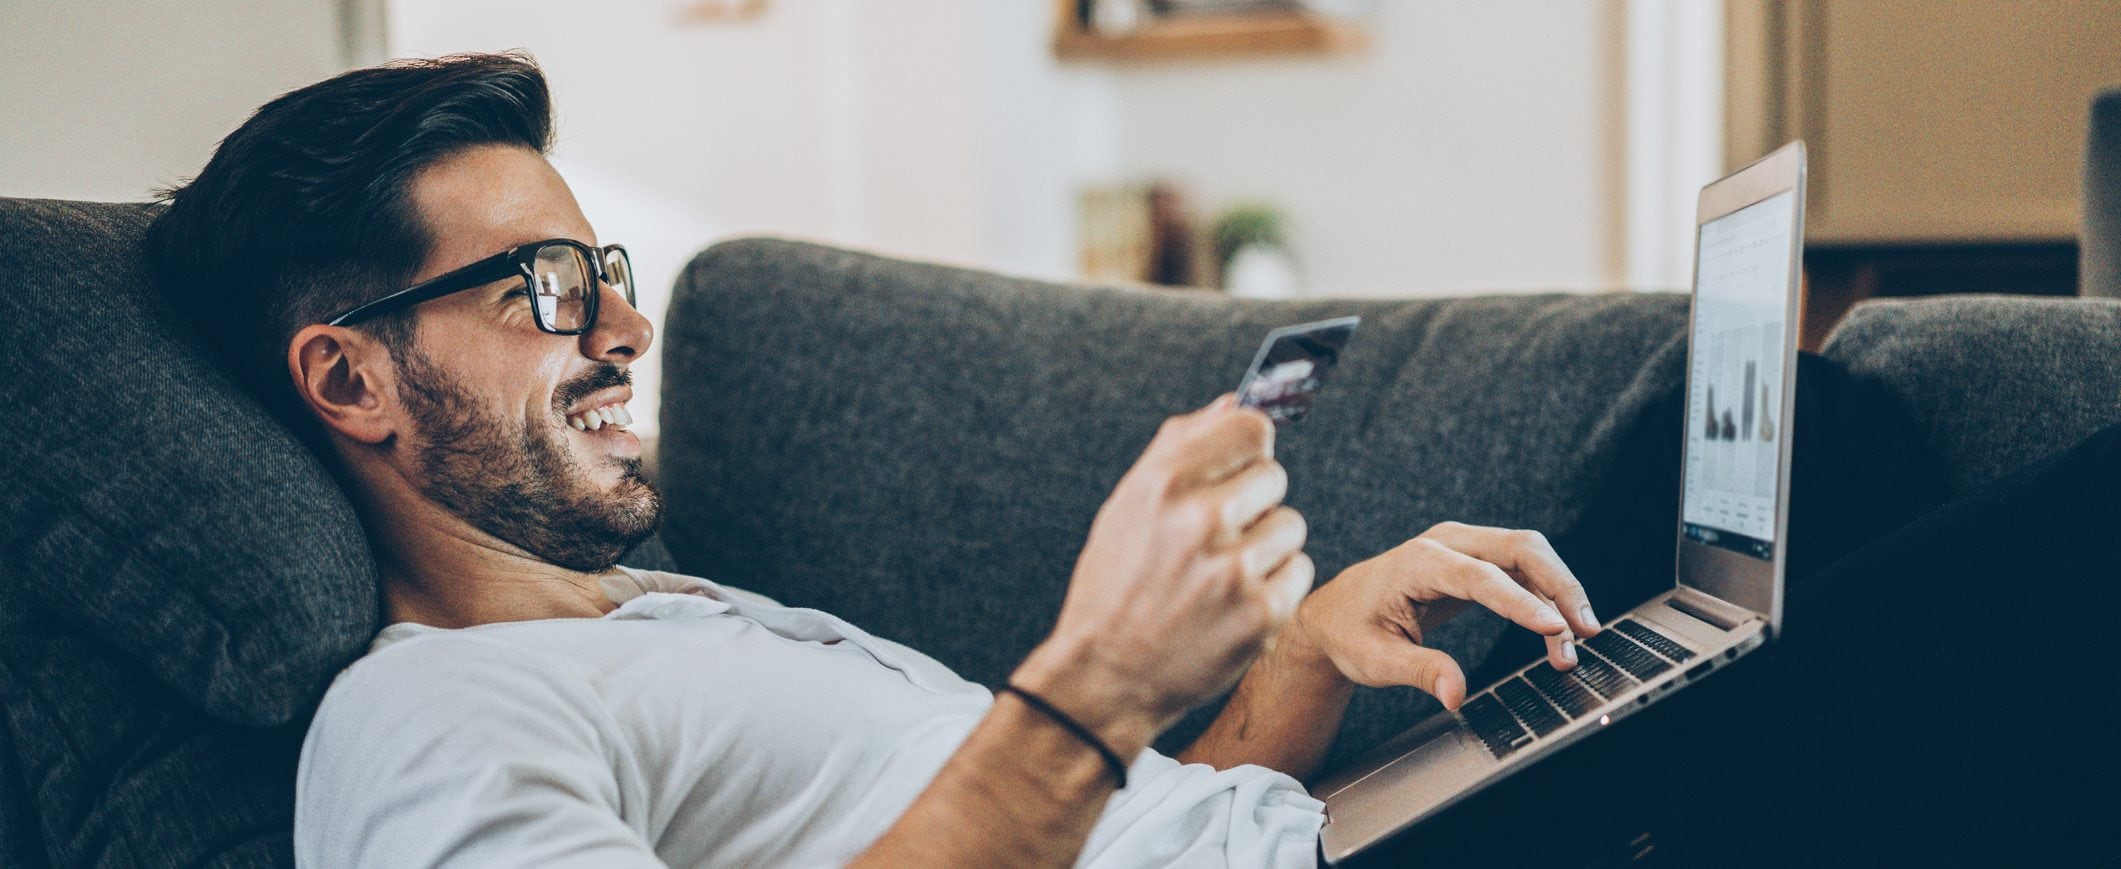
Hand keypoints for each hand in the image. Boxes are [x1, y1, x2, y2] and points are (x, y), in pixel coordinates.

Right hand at [1014, 395, 1312, 751]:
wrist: (1104, 675)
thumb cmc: (1117, 583)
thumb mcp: (1128, 504)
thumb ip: (1181, 445)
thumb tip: (1235, 401)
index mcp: (1164, 481)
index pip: (1252, 427)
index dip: (1247, 448)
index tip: (1238, 468)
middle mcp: (1201, 518)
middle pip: (1274, 477)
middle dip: (1252, 503)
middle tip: (1215, 539)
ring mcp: (1234, 568)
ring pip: (1291, 526)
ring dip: (1266, 547)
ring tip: (1221, 576)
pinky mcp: (1261, 614)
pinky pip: (1299, 571)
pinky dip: (1275, 587)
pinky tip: (1234, 604)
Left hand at [1283, 522, 1599, 709]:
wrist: (1335, 613)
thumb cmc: (1350, 632)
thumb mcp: (1375, 659)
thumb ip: (1418, 671)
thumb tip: (1456, 695)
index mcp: (1417, 562)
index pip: (1481, 577)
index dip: (1521, 602)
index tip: (1555, 628)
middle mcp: (1445, 543)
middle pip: (1520, 548)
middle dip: (1560, 587)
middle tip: (1586, 632)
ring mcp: (1463, 547)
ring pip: (1529, 556)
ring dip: (1559, 595)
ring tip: (1574, 646)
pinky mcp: (1474, 561)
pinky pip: (1521, 571)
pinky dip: (1545, 598)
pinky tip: (1557, 633)